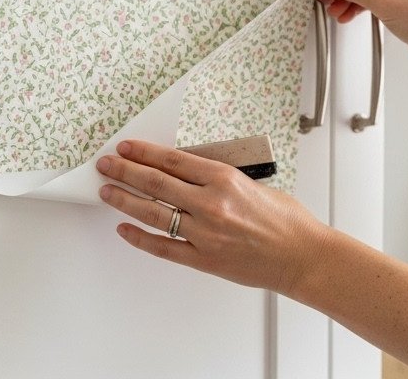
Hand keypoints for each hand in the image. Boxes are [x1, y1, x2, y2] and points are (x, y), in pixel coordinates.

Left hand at [95, 138, 326, 295]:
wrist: (302, 256)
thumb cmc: (285, 218)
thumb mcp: (251, 182)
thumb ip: (217, 177)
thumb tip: (184, 171)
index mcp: (224, 178)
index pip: (172, 160)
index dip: (144, 152)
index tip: (126, 147)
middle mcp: (210, 204)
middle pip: (156, 183)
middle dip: (126, 171)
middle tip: (105, 164)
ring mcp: (205, 234)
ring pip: (154, 213)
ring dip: (126, 201)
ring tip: (107, 192)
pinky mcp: (205, 260)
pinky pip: (164, 248)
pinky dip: (141, 239)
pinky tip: (125, 229)